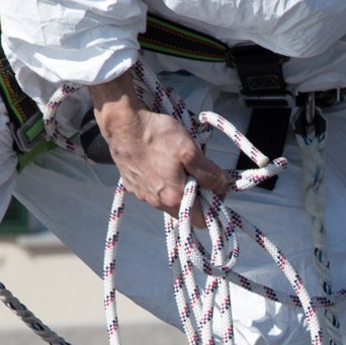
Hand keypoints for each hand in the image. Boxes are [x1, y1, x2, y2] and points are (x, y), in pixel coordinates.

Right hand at [89, 72, 228, 214]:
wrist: (122, 124)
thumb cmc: (157, 135)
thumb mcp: (190, 151)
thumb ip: (209, 173)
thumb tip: (223, 186)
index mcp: (173, 198)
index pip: (201, 220)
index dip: (213, 204)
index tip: (214, 185)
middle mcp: (157, 203)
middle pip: (185, 210)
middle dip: (196, 193)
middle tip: (198, 170)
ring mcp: (142, 195)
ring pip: (169, 200)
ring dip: (179, 186)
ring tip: (179, 162)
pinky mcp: (132, 185)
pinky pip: (153, 190)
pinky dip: (162, 181)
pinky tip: (161, 161)